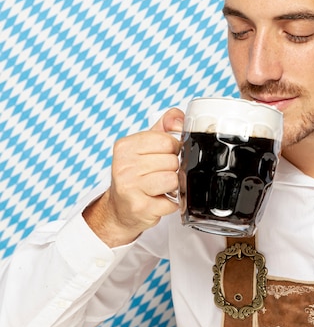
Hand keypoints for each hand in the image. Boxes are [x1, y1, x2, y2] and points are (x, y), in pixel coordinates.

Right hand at [83, 108, 183, 246]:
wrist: (120, 209)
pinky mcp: (139, 207)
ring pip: (173, 179)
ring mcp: (130, 187)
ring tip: (161, 188)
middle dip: (173, 169)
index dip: (174, 149)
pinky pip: (172, 202)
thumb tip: (179, 118)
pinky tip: (159, 201)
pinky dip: (172, 203)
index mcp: (125, 146)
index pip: (167, 141)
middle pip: (172, 161)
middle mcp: (123, 166)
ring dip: (173, 186)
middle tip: (160, 175)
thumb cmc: (137, 175)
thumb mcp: (146, 146)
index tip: (165, 157)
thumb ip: (165, 127)